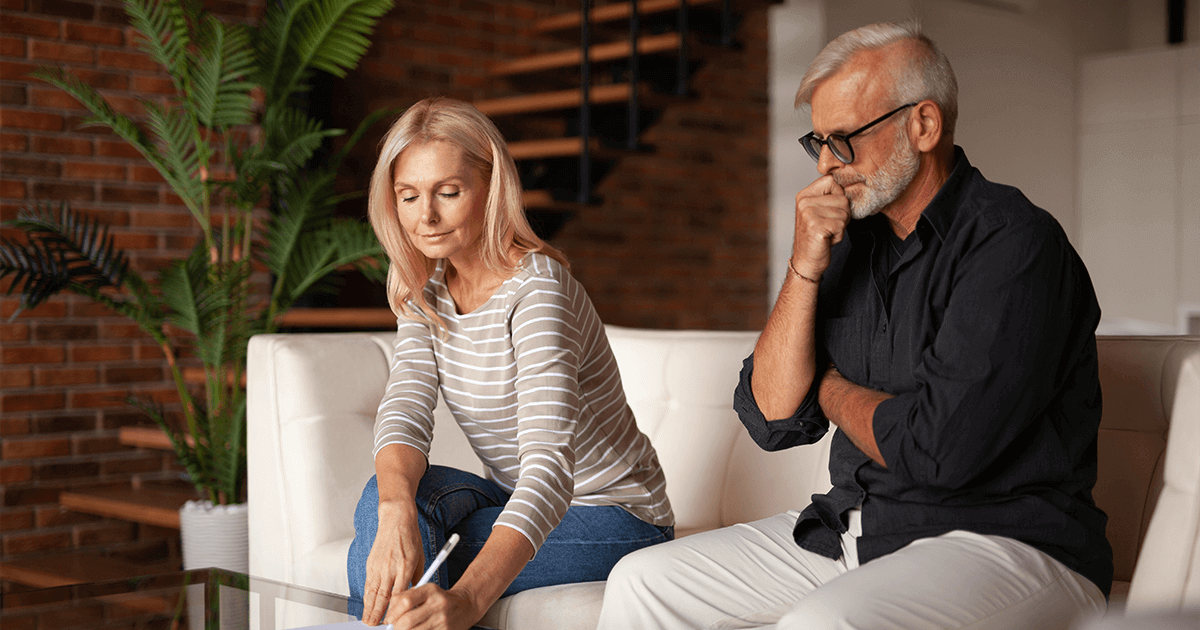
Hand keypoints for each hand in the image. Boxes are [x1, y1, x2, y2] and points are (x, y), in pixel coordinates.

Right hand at [362, 502, 425, 625]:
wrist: (396, 519)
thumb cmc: (410, 537)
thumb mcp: (420, 557)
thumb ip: (417, 577)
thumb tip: (414, 594)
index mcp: (406, 566)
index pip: (400, 594)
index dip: (395, 609)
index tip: (394, 620)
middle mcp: (391, 567)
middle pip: (383, 596)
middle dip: (378, 613)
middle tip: (375, 626)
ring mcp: (379, 565)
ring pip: (372, 592)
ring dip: (369, 608)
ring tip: (368, 620)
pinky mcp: (371, 563)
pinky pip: (368, 583)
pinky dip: (367, 596)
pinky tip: (366, 604)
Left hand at [385, 584, 482, 629]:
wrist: (465, 605)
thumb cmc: (441, 599)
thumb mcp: (426, 591)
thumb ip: (407, 598)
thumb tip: (389, 616)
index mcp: (430, 590)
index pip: (405, 601)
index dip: (392, 613)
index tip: (389, 619)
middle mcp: (438, 605)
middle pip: (407, 621)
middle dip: (396, 627)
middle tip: (395, 628)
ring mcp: (443, 620)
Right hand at [792, 175, 850, 280]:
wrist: (806, 261)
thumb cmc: (816, 236)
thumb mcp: (818, 211)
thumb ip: (828, 196)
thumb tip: (848, 183)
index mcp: (804, 195)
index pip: (832, 180)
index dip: (839, 196)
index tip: (830, 210)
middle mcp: (804, 202)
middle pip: (842, 198)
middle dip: (842, 214)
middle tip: (828, 225)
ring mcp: (809, 214)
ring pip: (844, 212)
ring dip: (841, 226)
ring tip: (827, 232)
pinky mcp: (816, 227)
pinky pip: (841, 225)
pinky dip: (839, 235)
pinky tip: (827, 239)